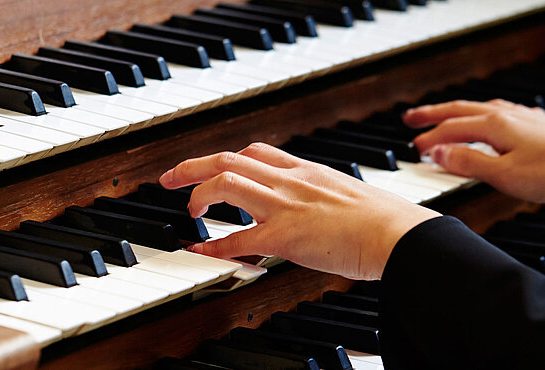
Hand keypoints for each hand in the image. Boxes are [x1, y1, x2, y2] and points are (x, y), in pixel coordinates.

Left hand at [160, 143, 439, 279]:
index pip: (255, 152)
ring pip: (225, 185)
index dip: (227, 159)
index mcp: (306, 170)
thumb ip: (322, 195)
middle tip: (171, 178)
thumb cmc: (383, 217)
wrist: (400, 233)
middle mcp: (290, 181)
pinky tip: (199, 249)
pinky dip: (213, 244)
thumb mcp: (346, 193)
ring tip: (188, 210)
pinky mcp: (285, 236)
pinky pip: (237, 238)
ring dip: (197, 196)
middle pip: (228, 160)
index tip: (212, 167)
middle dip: (193, 166)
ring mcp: (285, 206)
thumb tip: (315, 206)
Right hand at [403, 99, 544, 202]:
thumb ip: (467, 161)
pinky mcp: (532, 122)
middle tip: (409, 117)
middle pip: (458, 110)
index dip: (429, 140)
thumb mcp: (503, 174)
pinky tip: (483, 120)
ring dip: (454, 112)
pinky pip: (495, 111)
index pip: (449, 130)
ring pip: (477, 108)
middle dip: (431, 114)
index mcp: (493, 125)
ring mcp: (520, 116)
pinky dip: (477, 114)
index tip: (414, 150)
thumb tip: (438, 153)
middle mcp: (504, 115)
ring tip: (441, 116)